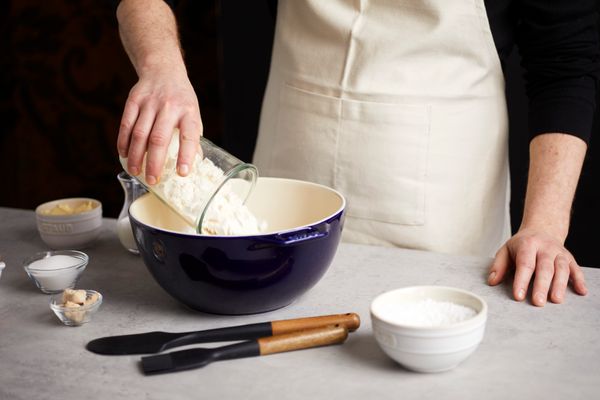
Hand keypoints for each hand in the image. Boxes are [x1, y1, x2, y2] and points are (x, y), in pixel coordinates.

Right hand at [117, 65, 202, 183]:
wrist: (163, 70)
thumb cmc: (181, 99)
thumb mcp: (193, 114)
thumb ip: (193, 136)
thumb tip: (194, 163)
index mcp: (189, 111)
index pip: (189, 136)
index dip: (186, 156)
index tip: (182, 173)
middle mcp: (170, 106)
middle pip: (159, 139)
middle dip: (154, 162)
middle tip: (152, 180)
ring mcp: (150, 102)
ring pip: (139, 134)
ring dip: (136, 156)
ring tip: (135, 172)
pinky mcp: (134, 100)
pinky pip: (126, 124)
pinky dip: (123, 142)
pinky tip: (123, 154)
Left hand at [487, 228, 586, 305]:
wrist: (542, 229)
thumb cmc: (522, 244)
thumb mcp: (506, 250)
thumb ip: (499, 266)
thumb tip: (492, 282)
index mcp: (527, 245)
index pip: (525, 264)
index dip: (521, 280)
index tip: (518, 296)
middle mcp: (545, 248)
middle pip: (544, 268)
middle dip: (541, 286)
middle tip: (538, 302)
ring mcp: (559, 253)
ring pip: (562, 268)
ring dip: (560, 285)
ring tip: (556, 300)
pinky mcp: (570, 258)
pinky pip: (576, 269)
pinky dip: (580, 280)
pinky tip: (581, 292)